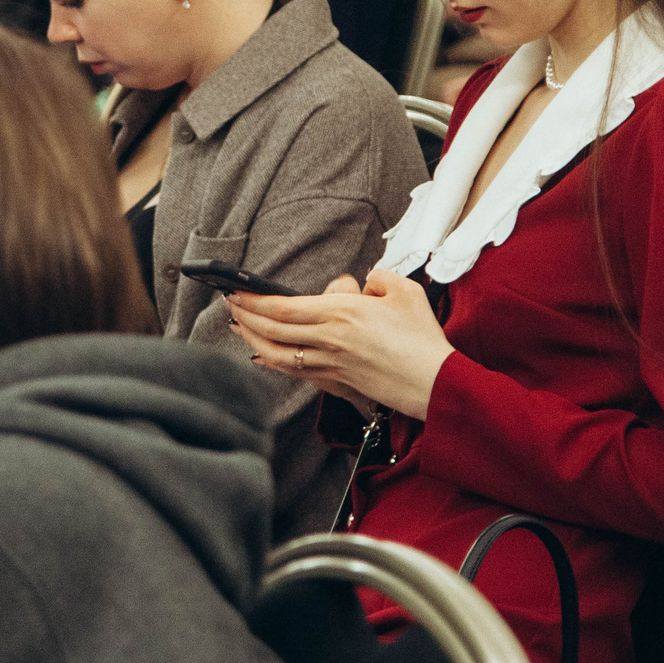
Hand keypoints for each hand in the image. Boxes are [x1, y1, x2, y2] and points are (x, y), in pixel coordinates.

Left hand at [228, 272, 452, 418]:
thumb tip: (364, 283)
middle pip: (273, 329)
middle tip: (230, 305)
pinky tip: (263, 357)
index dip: (254, 300)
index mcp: (342, 312)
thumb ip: (378, 278)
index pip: (284, 306)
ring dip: (252, 339)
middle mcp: (329, 339)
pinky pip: (296, 371)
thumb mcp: (405, 291)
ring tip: (238, 328)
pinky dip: (273, 363)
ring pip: (278, 353)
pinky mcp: (337, 381)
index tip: (237, 292)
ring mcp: (331, 363)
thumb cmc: (422, 339)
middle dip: (245, 316)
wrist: (434, 383)